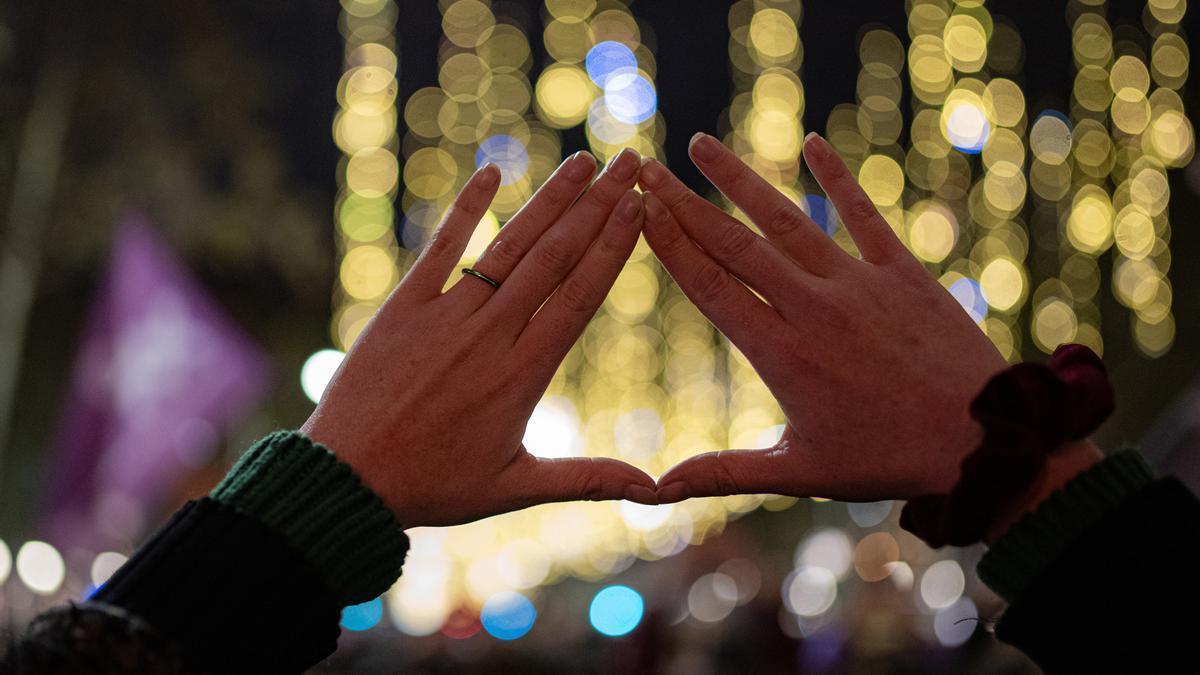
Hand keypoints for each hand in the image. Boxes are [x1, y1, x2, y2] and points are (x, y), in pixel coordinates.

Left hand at [302, 149, 657, 526]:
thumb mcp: (515, 487)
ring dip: (549, 200)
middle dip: (596, 206)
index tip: (639, 206)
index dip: (612, 246)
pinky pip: (441, 248)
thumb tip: (656, 492)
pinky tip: (494, 171)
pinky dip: (466, 208)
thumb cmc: (433, 486)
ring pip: (508, 246)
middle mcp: (489, 334)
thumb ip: (588, 478)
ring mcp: (445, 315)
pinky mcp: (403, 306)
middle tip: (628, 164)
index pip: (579, 296)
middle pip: (554, 258)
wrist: (346, 479)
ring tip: (583, 162)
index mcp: (522, 374)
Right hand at [641, 132, 1007, 503]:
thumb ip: (725, 472)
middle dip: (685, 204)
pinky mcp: (902, 272)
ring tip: (702, 144)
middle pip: (736, 245)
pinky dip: (838, 177)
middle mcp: (814, 309)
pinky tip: (813, 141)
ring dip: (741, 180)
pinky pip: (864, 214)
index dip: (670, 245)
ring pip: (787, 220)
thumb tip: (657, 489)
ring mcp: (859, 284)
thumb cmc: (887, 460)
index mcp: (783, 355)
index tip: (639, 211)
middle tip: (648, 169)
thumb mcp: (800, 473)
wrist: (984, 441)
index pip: (711, 287)